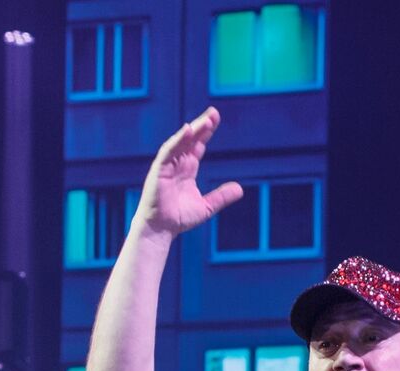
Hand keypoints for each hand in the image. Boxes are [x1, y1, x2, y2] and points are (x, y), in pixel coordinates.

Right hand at [133, 106, 242, 238]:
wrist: (161, 230)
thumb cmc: (178, 218)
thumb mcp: (207, 207)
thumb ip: (222, 196)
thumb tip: (240, 189)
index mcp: (187, 169)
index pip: (197, 146)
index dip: (206, 133)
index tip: (215, 119)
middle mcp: (176, 164)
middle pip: (190, 139)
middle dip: (201, 126)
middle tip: (213, 112)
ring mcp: (167, 166)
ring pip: (180, 142)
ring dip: (192, 130)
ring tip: (205, 120)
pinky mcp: (159, 170)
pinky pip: (168, 151)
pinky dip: (178, 140)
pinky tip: (188, 130)